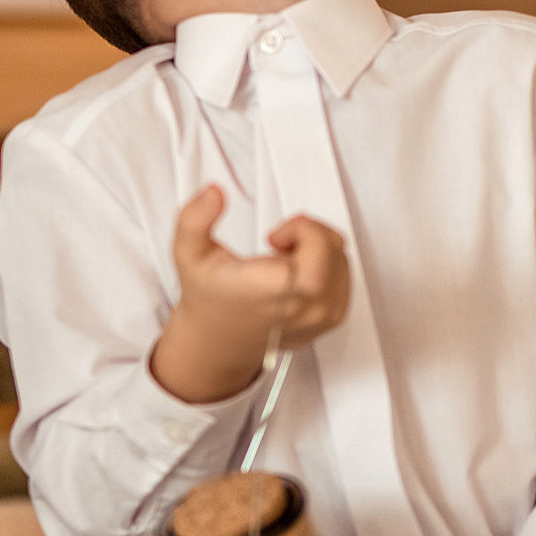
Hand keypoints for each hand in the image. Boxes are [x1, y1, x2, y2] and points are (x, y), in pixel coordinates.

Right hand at [152, 184, 349, 403]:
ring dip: (315, 248)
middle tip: (278, 243)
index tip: (275, 237)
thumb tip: (214, 194)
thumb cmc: (210, 298)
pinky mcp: (332, 319)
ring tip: (282, 261)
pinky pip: (346, 275)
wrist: (219, 342)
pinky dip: (325, 265)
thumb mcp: (189, 254)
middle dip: (307, 232)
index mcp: (273, 290)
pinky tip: (296, 274)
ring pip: (342, 257)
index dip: (300, 229)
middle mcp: (304, 307)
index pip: (318, 245)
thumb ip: (194, 218)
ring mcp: (322, 316)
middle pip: (332, 246)